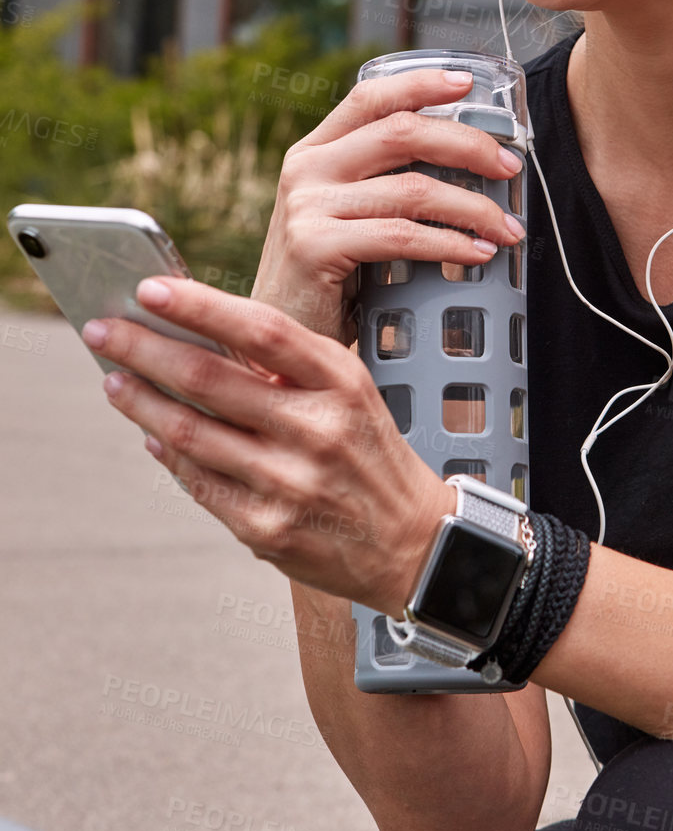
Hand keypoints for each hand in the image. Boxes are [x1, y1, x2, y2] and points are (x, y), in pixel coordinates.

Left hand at [82, 275, 453, 613]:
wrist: (413, 542)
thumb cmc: (368, 452)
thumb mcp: (348, 394)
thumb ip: (285, 367)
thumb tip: (196, 335)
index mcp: (340, 381)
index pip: (261, 330)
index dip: (199, 306)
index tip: (147, 288)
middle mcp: (317, 430)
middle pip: (209, 380)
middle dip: (143, 350)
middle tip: (101, 330)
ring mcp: (289, 483)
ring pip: (190, 433)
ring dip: (141, 403)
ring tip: (114, 381)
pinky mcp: (266, 528)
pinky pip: (198, 482)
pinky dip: (168, 454)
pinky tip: (152, 435)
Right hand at [251, 67, 525, 342]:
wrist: (281, 338)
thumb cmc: (328, 280)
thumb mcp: (346, 216)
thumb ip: (381, 184)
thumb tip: (468, 166)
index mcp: (315, 151)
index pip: (371, 97)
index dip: (422, 83)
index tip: (468, 83)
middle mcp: (306, 169)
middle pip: (402, 133)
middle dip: (468, 145)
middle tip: (511, 168)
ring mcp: (306, 206)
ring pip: (412, 189)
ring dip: (473, 208)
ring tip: (508, 230)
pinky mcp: (313, 247)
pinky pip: (401, 237)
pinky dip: (450, 244)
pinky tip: (478, 254)